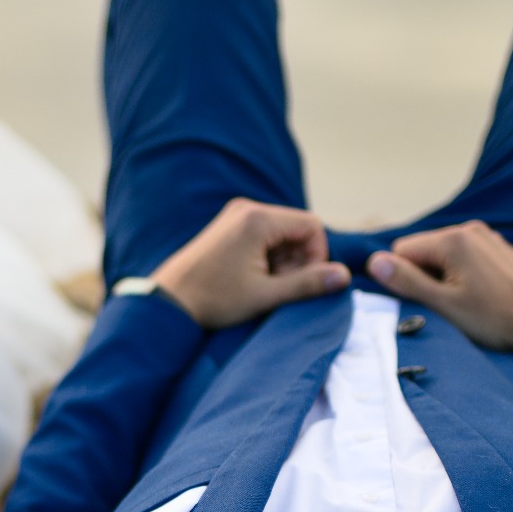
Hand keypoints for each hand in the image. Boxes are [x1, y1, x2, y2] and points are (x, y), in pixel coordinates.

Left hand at [150, 199, 351, 328]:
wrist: (167, 302)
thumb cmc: (213, 300)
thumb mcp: (265, 296)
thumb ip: (307, 284)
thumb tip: (344, 277)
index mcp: (258, 219)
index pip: (312, 226)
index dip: (317, 256)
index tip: (303, 282)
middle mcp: (247, 209)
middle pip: (296, 228)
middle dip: (298, 259)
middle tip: (280, 288)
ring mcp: (235, 216)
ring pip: (281, 233)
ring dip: (283, 260)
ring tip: (264, 287)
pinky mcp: (227, 227)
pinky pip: (262, 236)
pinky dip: (267, 257)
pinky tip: (253, 280)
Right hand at [367, 221, 512, 351]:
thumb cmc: (493, 319)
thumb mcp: (443, 305)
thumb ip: (406, 281)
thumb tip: (374, 263)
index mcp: (452, 240)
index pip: (401, 250)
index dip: (404, 278)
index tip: (426, 301)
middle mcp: (469, 230)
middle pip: (423, 250)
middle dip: (425, 276)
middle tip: (447, 304)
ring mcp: (487, 237)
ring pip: (444, 255)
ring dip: (444, 277)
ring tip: (465, 302)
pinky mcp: (498, 249)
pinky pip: (465, 257)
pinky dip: (463, 274)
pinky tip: (479, 296)